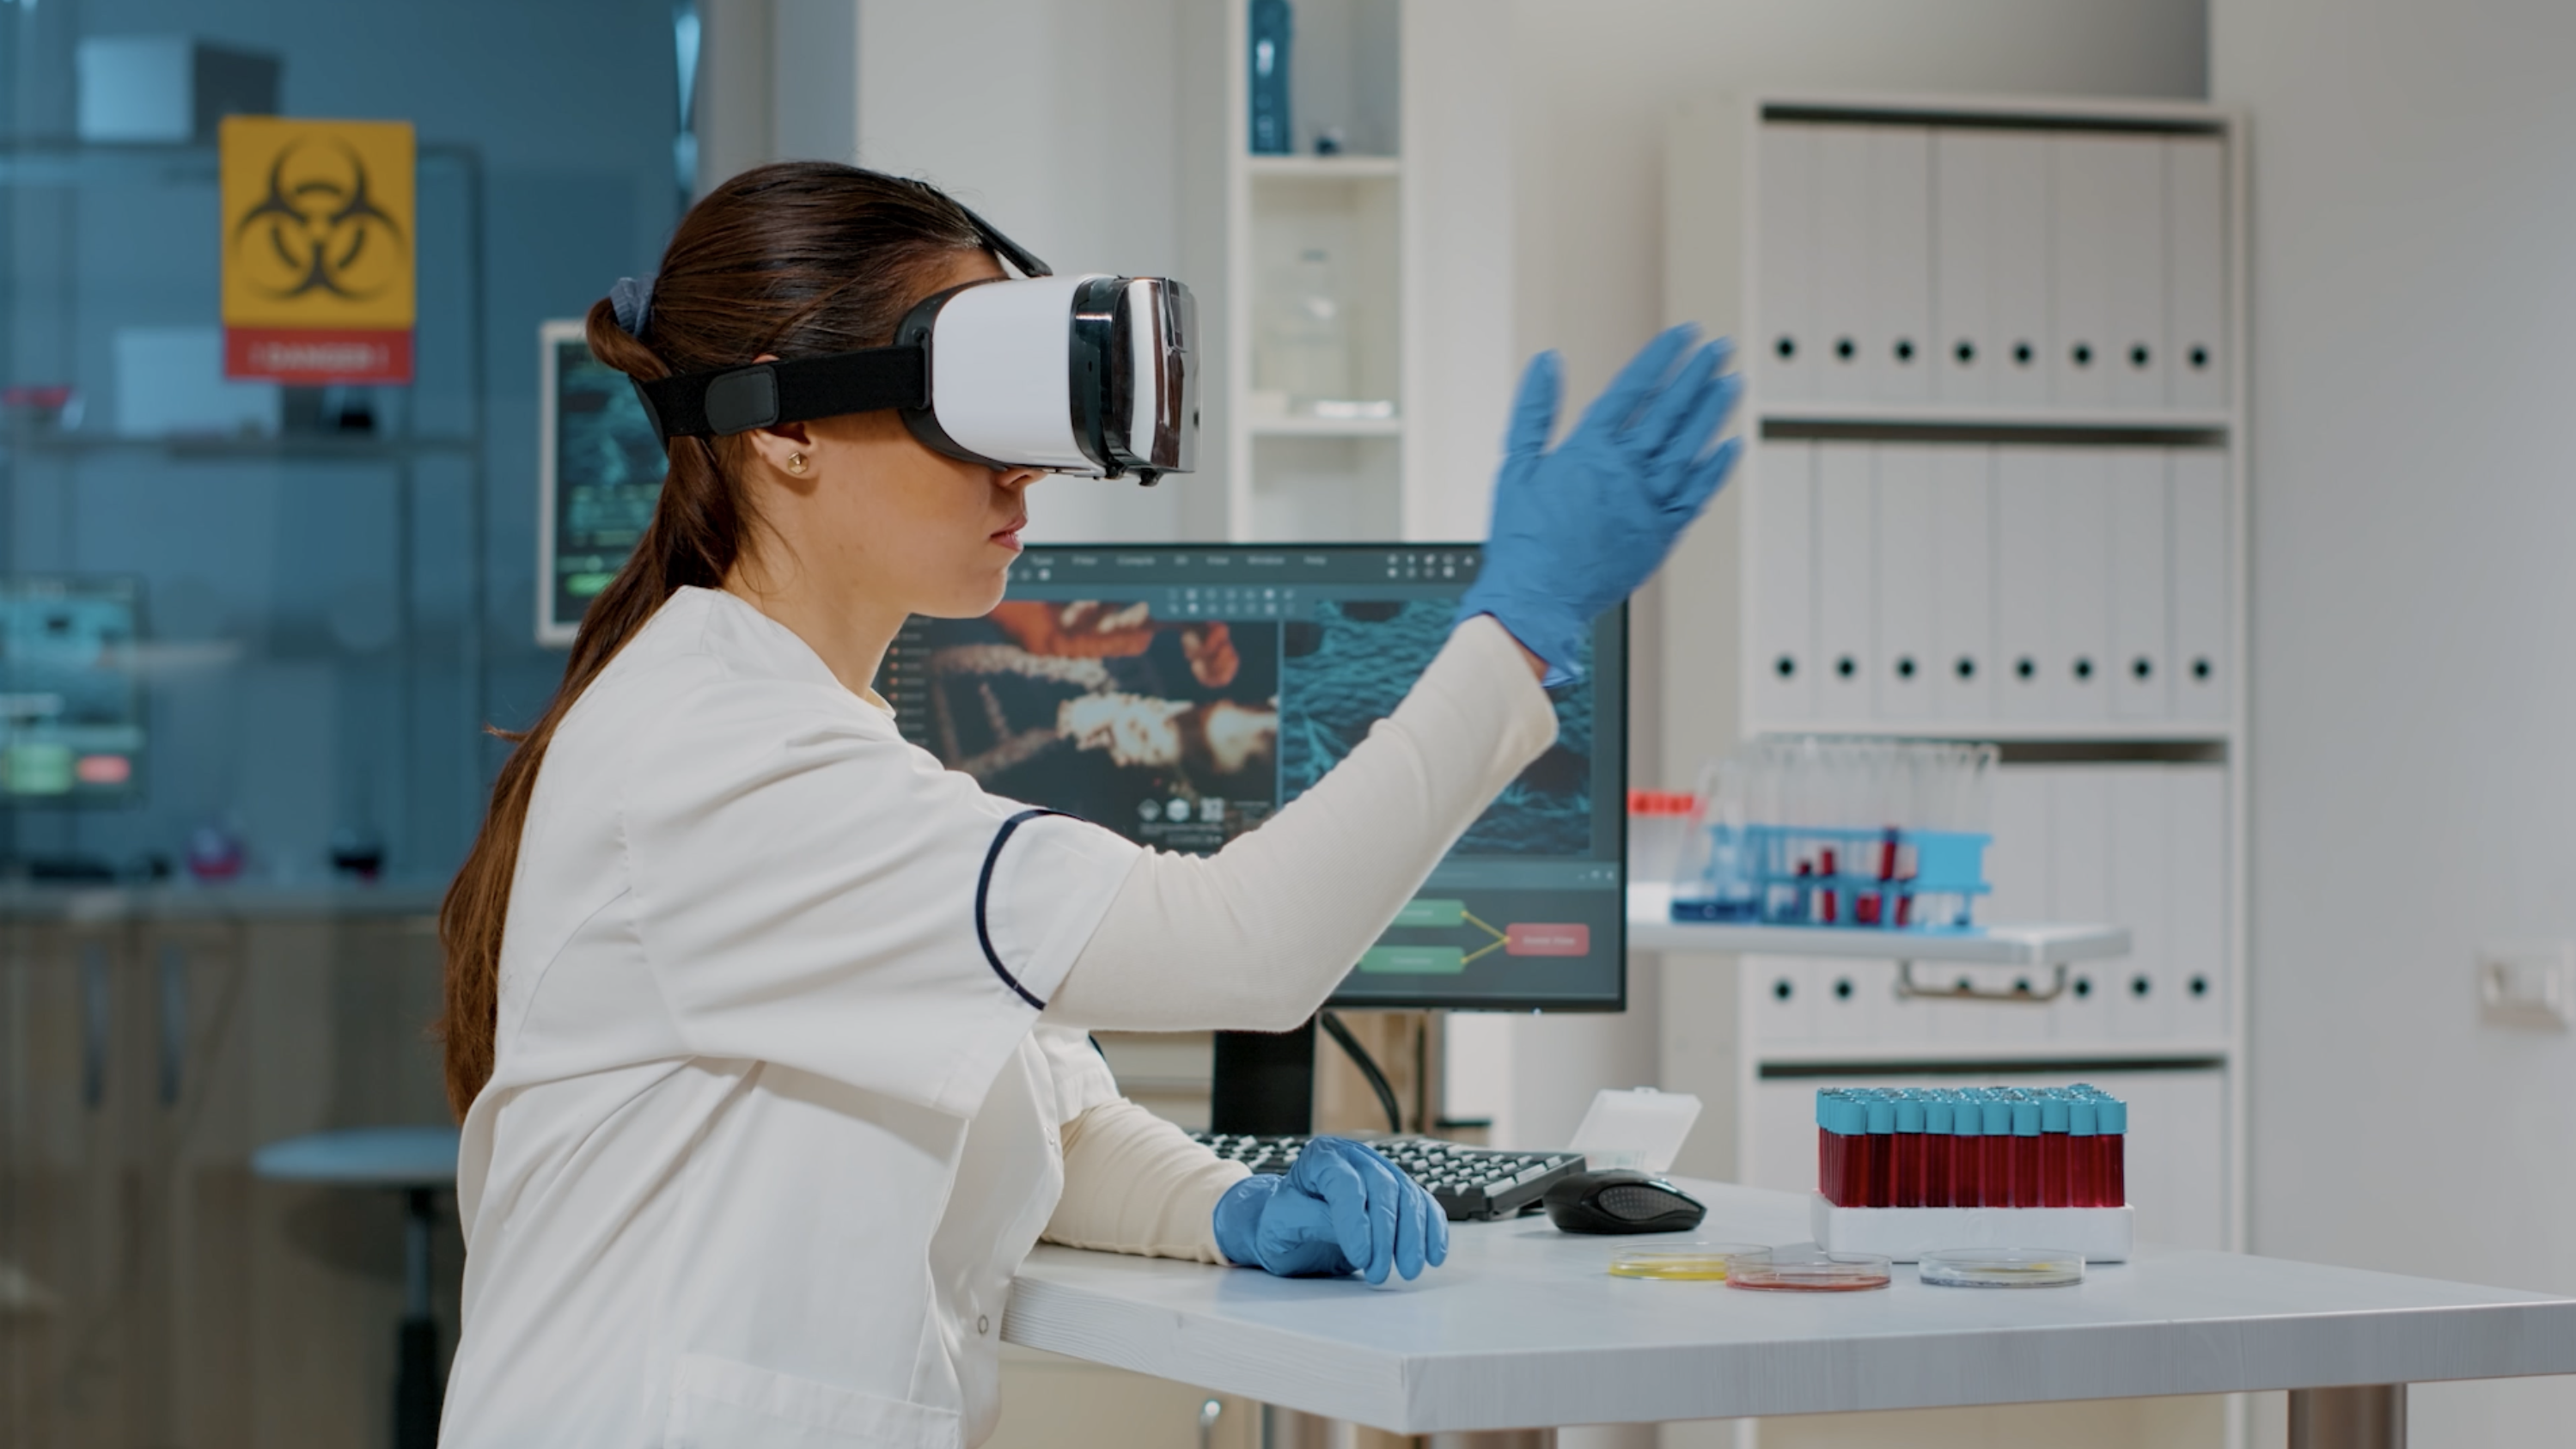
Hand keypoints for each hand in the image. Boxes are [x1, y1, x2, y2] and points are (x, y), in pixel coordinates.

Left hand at [1209, 1137, 1448, 1283]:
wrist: (1293, 1228)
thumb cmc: (1282, 1223)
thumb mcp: (1282, 1225)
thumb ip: (1314, 1222)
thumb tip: (1357, 1233)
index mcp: (1320, 1158)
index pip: (1346, 1183)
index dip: (1356, 1221)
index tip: (1361, 1258)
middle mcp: (1354, 1157)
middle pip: (1383, 1187)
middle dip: (1387, 1234)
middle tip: (1381, 1273)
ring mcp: (1380, 1170)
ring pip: (1408, 1196)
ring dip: (1413, 1237)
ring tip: (1408, 1271)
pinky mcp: (1398, 1191)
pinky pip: (1422, 1204)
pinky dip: (1432, 1229)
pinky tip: (1434, 1255)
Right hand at [1457, 325, 1743, 682]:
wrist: (1535, 600)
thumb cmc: (1523, 541)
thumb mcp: (1515, 465)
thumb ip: (1533, 409)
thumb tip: (1547, 362)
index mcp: (1588, 451)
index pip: (1633, 389)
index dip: (1662, 358)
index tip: (1684, 336)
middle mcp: (1624, 471)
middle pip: (1670, 410)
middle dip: (1698, 374)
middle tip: (1721, 348)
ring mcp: (1646, 503)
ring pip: (1690, 446)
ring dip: (1714, 411)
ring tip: (1731, 382)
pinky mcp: (1659, 535)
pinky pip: (1696, 496)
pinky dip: (1715, 469)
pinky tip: (1730, 446)